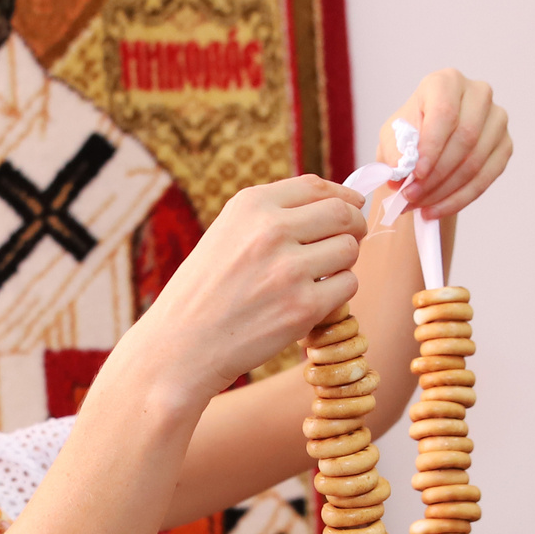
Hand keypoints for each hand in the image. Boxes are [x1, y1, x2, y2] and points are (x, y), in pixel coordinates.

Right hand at [128, 175, 366, 398]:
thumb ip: (273, 216)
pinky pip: (347, 286)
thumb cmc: (204, 293)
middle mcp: (270, 230)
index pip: (316, 186)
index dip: (343, 195)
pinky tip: (310, 302)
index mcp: (250, 205)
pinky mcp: (303, 307)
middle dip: (354, 227)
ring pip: (349, 250)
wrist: (180, 347)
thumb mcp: (227, 234)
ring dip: (342, 264)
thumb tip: (337, 203)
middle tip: (348, 242)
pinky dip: (336, 295)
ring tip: (317, 278)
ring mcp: (289, 269)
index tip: (353, 204)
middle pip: (343, 213)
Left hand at [379, 70, 511, 217]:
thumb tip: (400, 173)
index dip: (431, 147)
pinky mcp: (505, 144)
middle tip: (411, 197)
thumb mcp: (392, 136)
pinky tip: (437, 210)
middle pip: (464, 139)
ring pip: (475, 162)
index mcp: (446, 81)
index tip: (415, 174)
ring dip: (445, 191)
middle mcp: (478, 94)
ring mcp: (497, 119)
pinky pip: (486, 178)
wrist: (429, 140)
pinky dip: (459, 199)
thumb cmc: (410, 132)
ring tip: (419, 206)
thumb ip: (394, 151)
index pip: (445, 113)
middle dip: (436, 175)